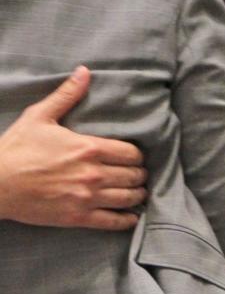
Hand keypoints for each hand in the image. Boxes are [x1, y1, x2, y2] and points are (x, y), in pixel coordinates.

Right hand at [0, 66, 146, 229]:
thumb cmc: (16, 148)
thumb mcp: (40, 116)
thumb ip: (67, 95)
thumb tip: (85, 71)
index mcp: (88, 148)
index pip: (131, 153)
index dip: (137, 155)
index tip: (134, 157)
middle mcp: (93, 173)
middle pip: (135, 175)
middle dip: (139, 174)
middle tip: (139, 174)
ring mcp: (87, 197)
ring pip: (129, 198)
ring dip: (138, 195)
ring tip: (139, 193)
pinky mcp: (78, 217)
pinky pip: (113, 221)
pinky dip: (127, 220)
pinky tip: (132, 218)